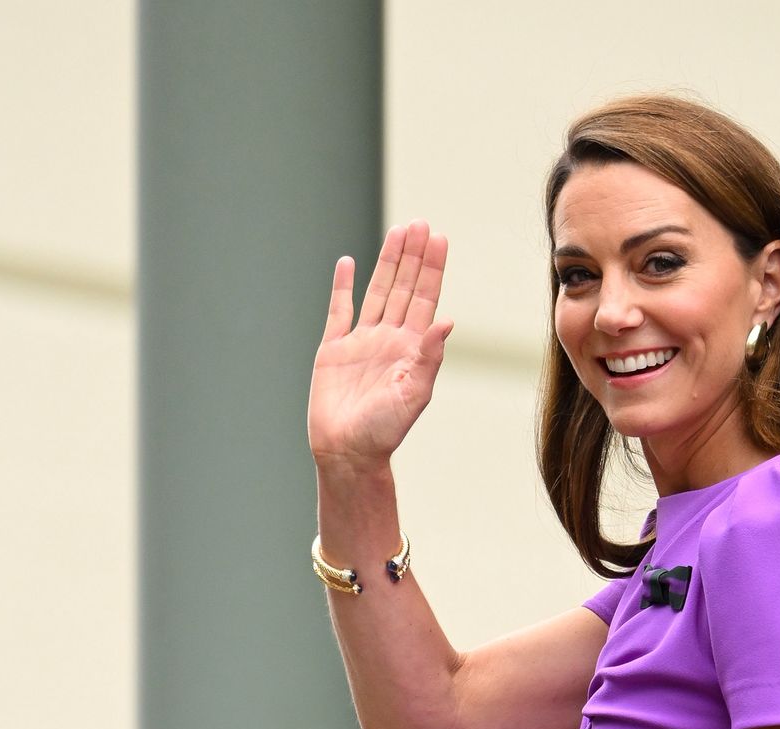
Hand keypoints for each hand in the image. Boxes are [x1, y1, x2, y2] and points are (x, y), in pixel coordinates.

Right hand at [308, 221, 452, 469]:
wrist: (348, 452)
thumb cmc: (384, 431)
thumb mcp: (414, 395)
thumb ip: (429, 357)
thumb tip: (446, 321)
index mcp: (410, 350)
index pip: (424, 300)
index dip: (432, 269)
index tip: (439, 239)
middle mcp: (388, 340)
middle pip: (403, 288)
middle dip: (413, 256)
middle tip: (421, 224)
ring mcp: (361, 342)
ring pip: (376, 292)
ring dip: (387, 263)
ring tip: (398, 232)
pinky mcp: (333, 349)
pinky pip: (339, 311)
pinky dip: (342, 287)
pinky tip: (348, 263)